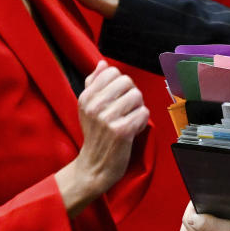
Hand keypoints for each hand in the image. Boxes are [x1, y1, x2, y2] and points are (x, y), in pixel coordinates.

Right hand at [56, 60, 148, 216]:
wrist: (95, 166)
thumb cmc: (95, 135)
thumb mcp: (87, 107)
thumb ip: (94, 83)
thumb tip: (102, 64)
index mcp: (86, 97)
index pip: (112, 72)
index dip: (120, 83)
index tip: (117, 97)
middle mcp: (94, 106)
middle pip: (127, 81)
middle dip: (131, 94)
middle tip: (126, 109)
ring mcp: (107, 119)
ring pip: (137, 96)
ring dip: (138, 108)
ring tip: (129, 118)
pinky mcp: (122, 131)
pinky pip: (143, 113)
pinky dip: (141, 121)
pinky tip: (132, 129)